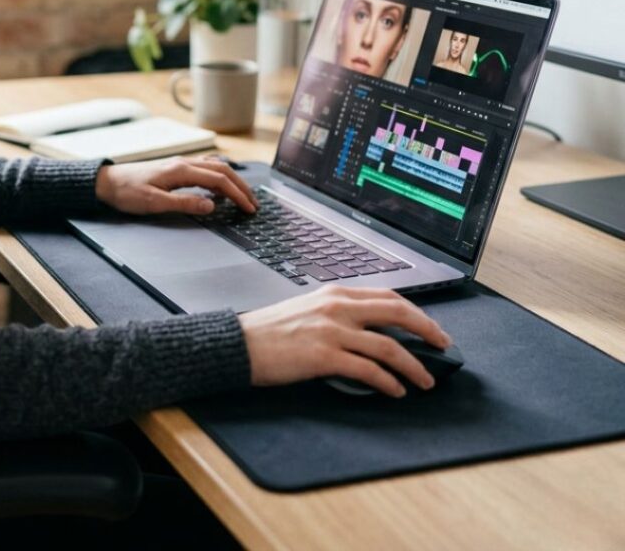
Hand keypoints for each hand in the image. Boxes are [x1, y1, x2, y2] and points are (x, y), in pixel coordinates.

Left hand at [95, 155, 256, 216]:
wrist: (107, 182)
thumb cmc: (127, 193)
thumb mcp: (154, 203)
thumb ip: (184, 203)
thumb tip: (212, 206)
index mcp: (181, 170)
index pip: (218, 180)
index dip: (237, 194)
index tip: (249, 208)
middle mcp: (183, 163)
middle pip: (222, 170)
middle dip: (241, 186)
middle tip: (253, 203)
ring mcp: (179, 164)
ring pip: (214, 167)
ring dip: (231, 180)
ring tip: (242, 195)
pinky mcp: (174, 168)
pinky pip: (204, 168)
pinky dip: (218, 176)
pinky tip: (218, 187)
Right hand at [239, 285, 452, 396]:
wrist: (240, 344)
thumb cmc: (270, 331)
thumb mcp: (307, 309)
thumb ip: (337, 314)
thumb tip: (370, 331)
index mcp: (334, 294)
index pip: (387, 297)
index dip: (416, 312)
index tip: (430, 327)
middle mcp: (337, 308)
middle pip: (397, 313)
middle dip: (427, 330)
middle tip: (443, 346)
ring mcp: (331, 331)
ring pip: (388, 346)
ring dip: (414, 366)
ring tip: (425, 381)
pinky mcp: (324, 356)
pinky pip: (369, 370)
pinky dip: (389, 383)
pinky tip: (396, 391)